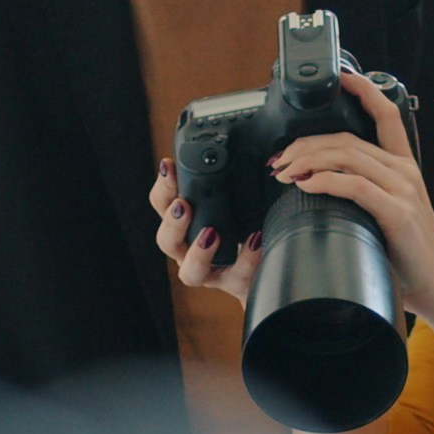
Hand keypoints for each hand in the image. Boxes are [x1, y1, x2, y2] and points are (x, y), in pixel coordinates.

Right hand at [149, 157, 259, 306]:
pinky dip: (246, 258)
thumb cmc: (248, 226)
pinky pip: (237, 276)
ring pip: (190, 271)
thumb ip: (232, 183)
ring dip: (197, 252)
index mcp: (186, 225)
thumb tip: (244, 148)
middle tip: (182, 205)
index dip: (163, 186)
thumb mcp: (238, 201)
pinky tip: (255, 239)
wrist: (270, 266)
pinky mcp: (235, 284)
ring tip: (211, 233)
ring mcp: (211, 271)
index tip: (169, 165)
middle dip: (171, 222)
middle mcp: (190, 250)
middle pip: (166, 241)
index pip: (163, 205)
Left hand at [269, 71, 433, 320]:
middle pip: (348, 138)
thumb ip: (363, 194)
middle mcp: (405, 171)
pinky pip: (354, 185)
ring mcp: (402, 189)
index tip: (340, 76)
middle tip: (278, 160)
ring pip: (347, 156)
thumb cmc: (407, 255)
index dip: (363, 90)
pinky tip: (304, 185)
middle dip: (306, 144)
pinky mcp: (396, 211)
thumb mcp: (387, 214)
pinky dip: (324, 181)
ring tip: (283, 172)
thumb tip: (318, 188)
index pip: (386, 114)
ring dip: (308, 160)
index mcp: (404, 166)